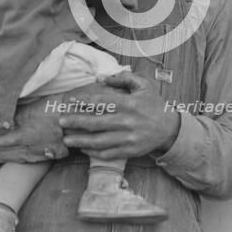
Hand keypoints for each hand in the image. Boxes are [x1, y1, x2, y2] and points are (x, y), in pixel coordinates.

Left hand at [59, 71, 180, 159]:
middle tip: (61, 121)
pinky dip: (94, 152)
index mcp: (129, 104)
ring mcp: (127, 139)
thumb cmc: (154, 104)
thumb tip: (103, 79)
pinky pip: (108, 153)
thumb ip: (124, 78)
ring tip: (66, 139)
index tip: (71, 101)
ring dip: (80, 141)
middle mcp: (126, 122)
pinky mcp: (129, 151)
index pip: (102, 102)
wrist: (170, 128)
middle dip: (76, 122)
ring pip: (99, 141)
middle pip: (95, 123)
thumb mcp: (143, 85)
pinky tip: (83, 149)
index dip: (84, 102)